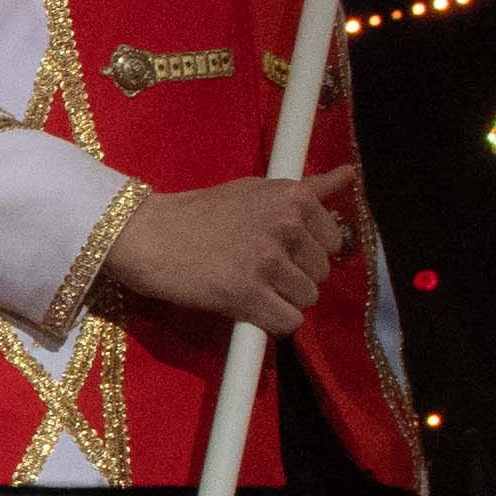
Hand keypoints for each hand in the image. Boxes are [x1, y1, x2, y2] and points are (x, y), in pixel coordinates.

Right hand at [105, 168, 359, 336]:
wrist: (145, 234)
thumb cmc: (197, 213)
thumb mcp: (255, 189)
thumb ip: (305, 189)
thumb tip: (350, 173)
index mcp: (293, 197)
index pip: (333, 242)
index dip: (305, 252)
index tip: (276, 250)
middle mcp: (286, 224)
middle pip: (320, 274)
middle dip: (293, 277)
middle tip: (255, 269)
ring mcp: (268, 260)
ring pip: (306, 300)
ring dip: (280, 300)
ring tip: (245, 284)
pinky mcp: (248, 293)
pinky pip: (287, 323)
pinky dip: (270, 322)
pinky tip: (246, 307)